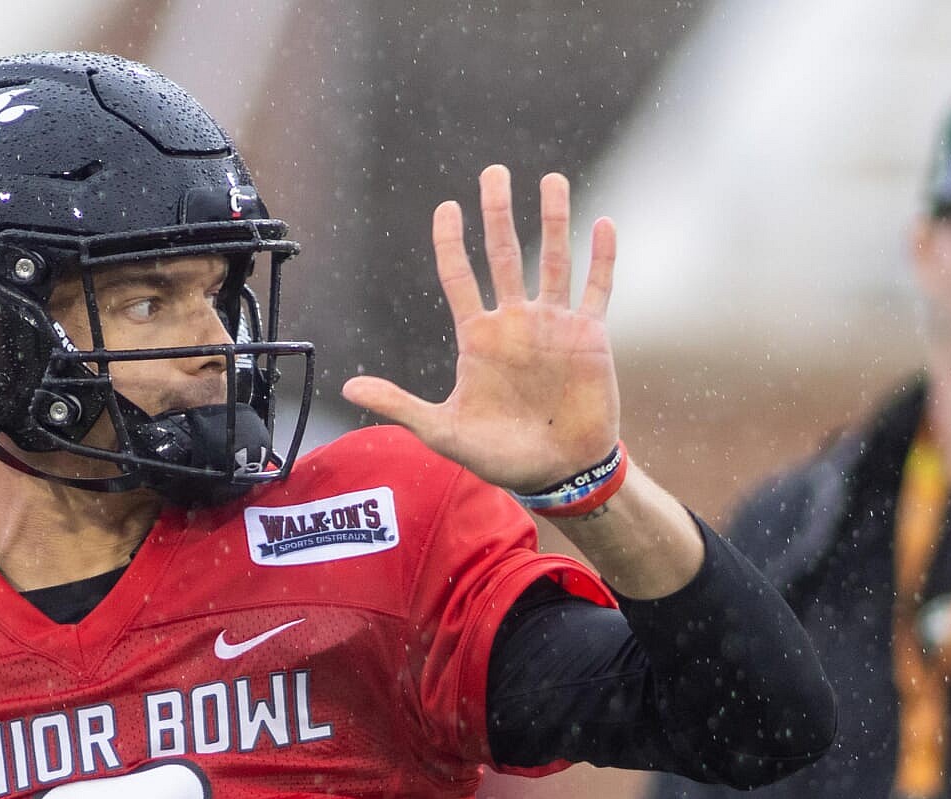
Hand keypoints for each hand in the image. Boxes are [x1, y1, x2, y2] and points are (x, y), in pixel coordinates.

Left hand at [341, 166, 619, 493]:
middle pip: (504, 254)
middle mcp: (515, 322)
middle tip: (493, 172)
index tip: (446, 208)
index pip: (460, 277)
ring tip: (549, 179)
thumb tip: (348, 389)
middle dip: (498, 213)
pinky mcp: (590, 336)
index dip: (451, 243)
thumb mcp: (441, 431)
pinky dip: (601, 257)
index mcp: (479, 338)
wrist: (557, 473)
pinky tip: (602, 222)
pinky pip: (597, 288)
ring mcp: (554, 325)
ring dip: (553, 219)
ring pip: (552, 259)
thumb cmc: (499, 456)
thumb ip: (399, 405)